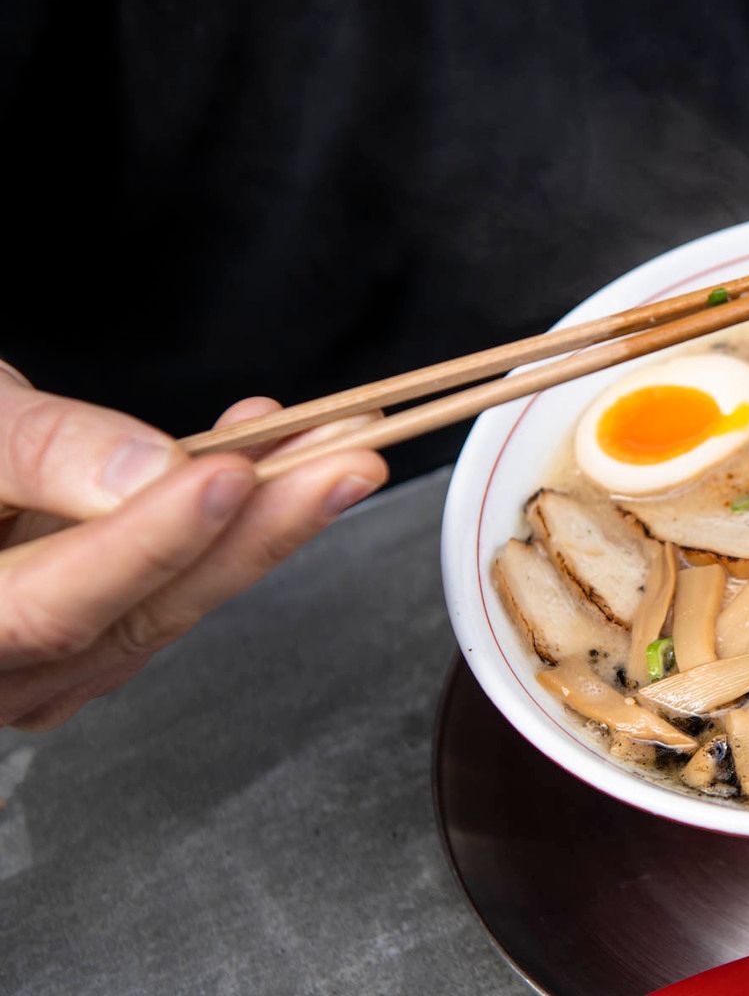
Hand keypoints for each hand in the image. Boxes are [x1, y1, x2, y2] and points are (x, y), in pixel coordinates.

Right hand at [0, 364, 388, 729]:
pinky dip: (230, 524)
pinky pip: (168, 589)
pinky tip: (278, 459)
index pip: (45, 607)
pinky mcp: (84, 640)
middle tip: (349, 459)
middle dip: (255, 531)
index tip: (226, 477)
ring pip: (167, 605)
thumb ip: (32, 449)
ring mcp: (39, 668)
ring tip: (338, 446)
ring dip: (265, 524)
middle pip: (133, 615)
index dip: (142, 543)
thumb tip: (146, 473)